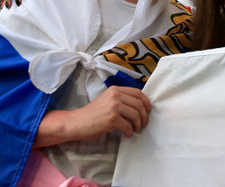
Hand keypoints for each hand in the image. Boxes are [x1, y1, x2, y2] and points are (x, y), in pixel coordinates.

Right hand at [34, 86, 150, 146]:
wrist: (76, 122)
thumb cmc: (93, 114)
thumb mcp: (107, 100)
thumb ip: (121, 99)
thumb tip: (140, 106)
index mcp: (115, 90)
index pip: (138, 93)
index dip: (146, 102)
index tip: (147, 111)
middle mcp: (115, 95)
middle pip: (139, 104)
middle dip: (144, 115)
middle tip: (143, 123)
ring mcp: (113, 106)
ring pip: (136, 114)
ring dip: (139, 124)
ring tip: (136, 129)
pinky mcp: (111, 118)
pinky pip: (128, 125)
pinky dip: (130, 131)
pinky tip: (128, 134)